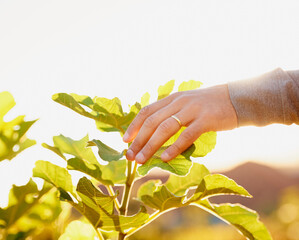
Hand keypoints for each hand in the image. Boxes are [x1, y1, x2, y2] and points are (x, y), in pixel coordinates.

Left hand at [123, 84, 237, 163]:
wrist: (237, 98)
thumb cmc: (210, 106)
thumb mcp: (188, 104)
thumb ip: (173, 114)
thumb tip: (157, 133)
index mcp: (173, 98)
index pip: (147, 111)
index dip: (134, 126)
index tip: (124, 140)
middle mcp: (179, 102)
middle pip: (152, 121)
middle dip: (138, 140)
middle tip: (129, 156)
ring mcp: (192, 110)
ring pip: (165, 128)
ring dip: (150, 146)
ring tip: (140, 160)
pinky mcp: (206, 120)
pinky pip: (186, 135)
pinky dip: (174, 147)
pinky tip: (164, 158)